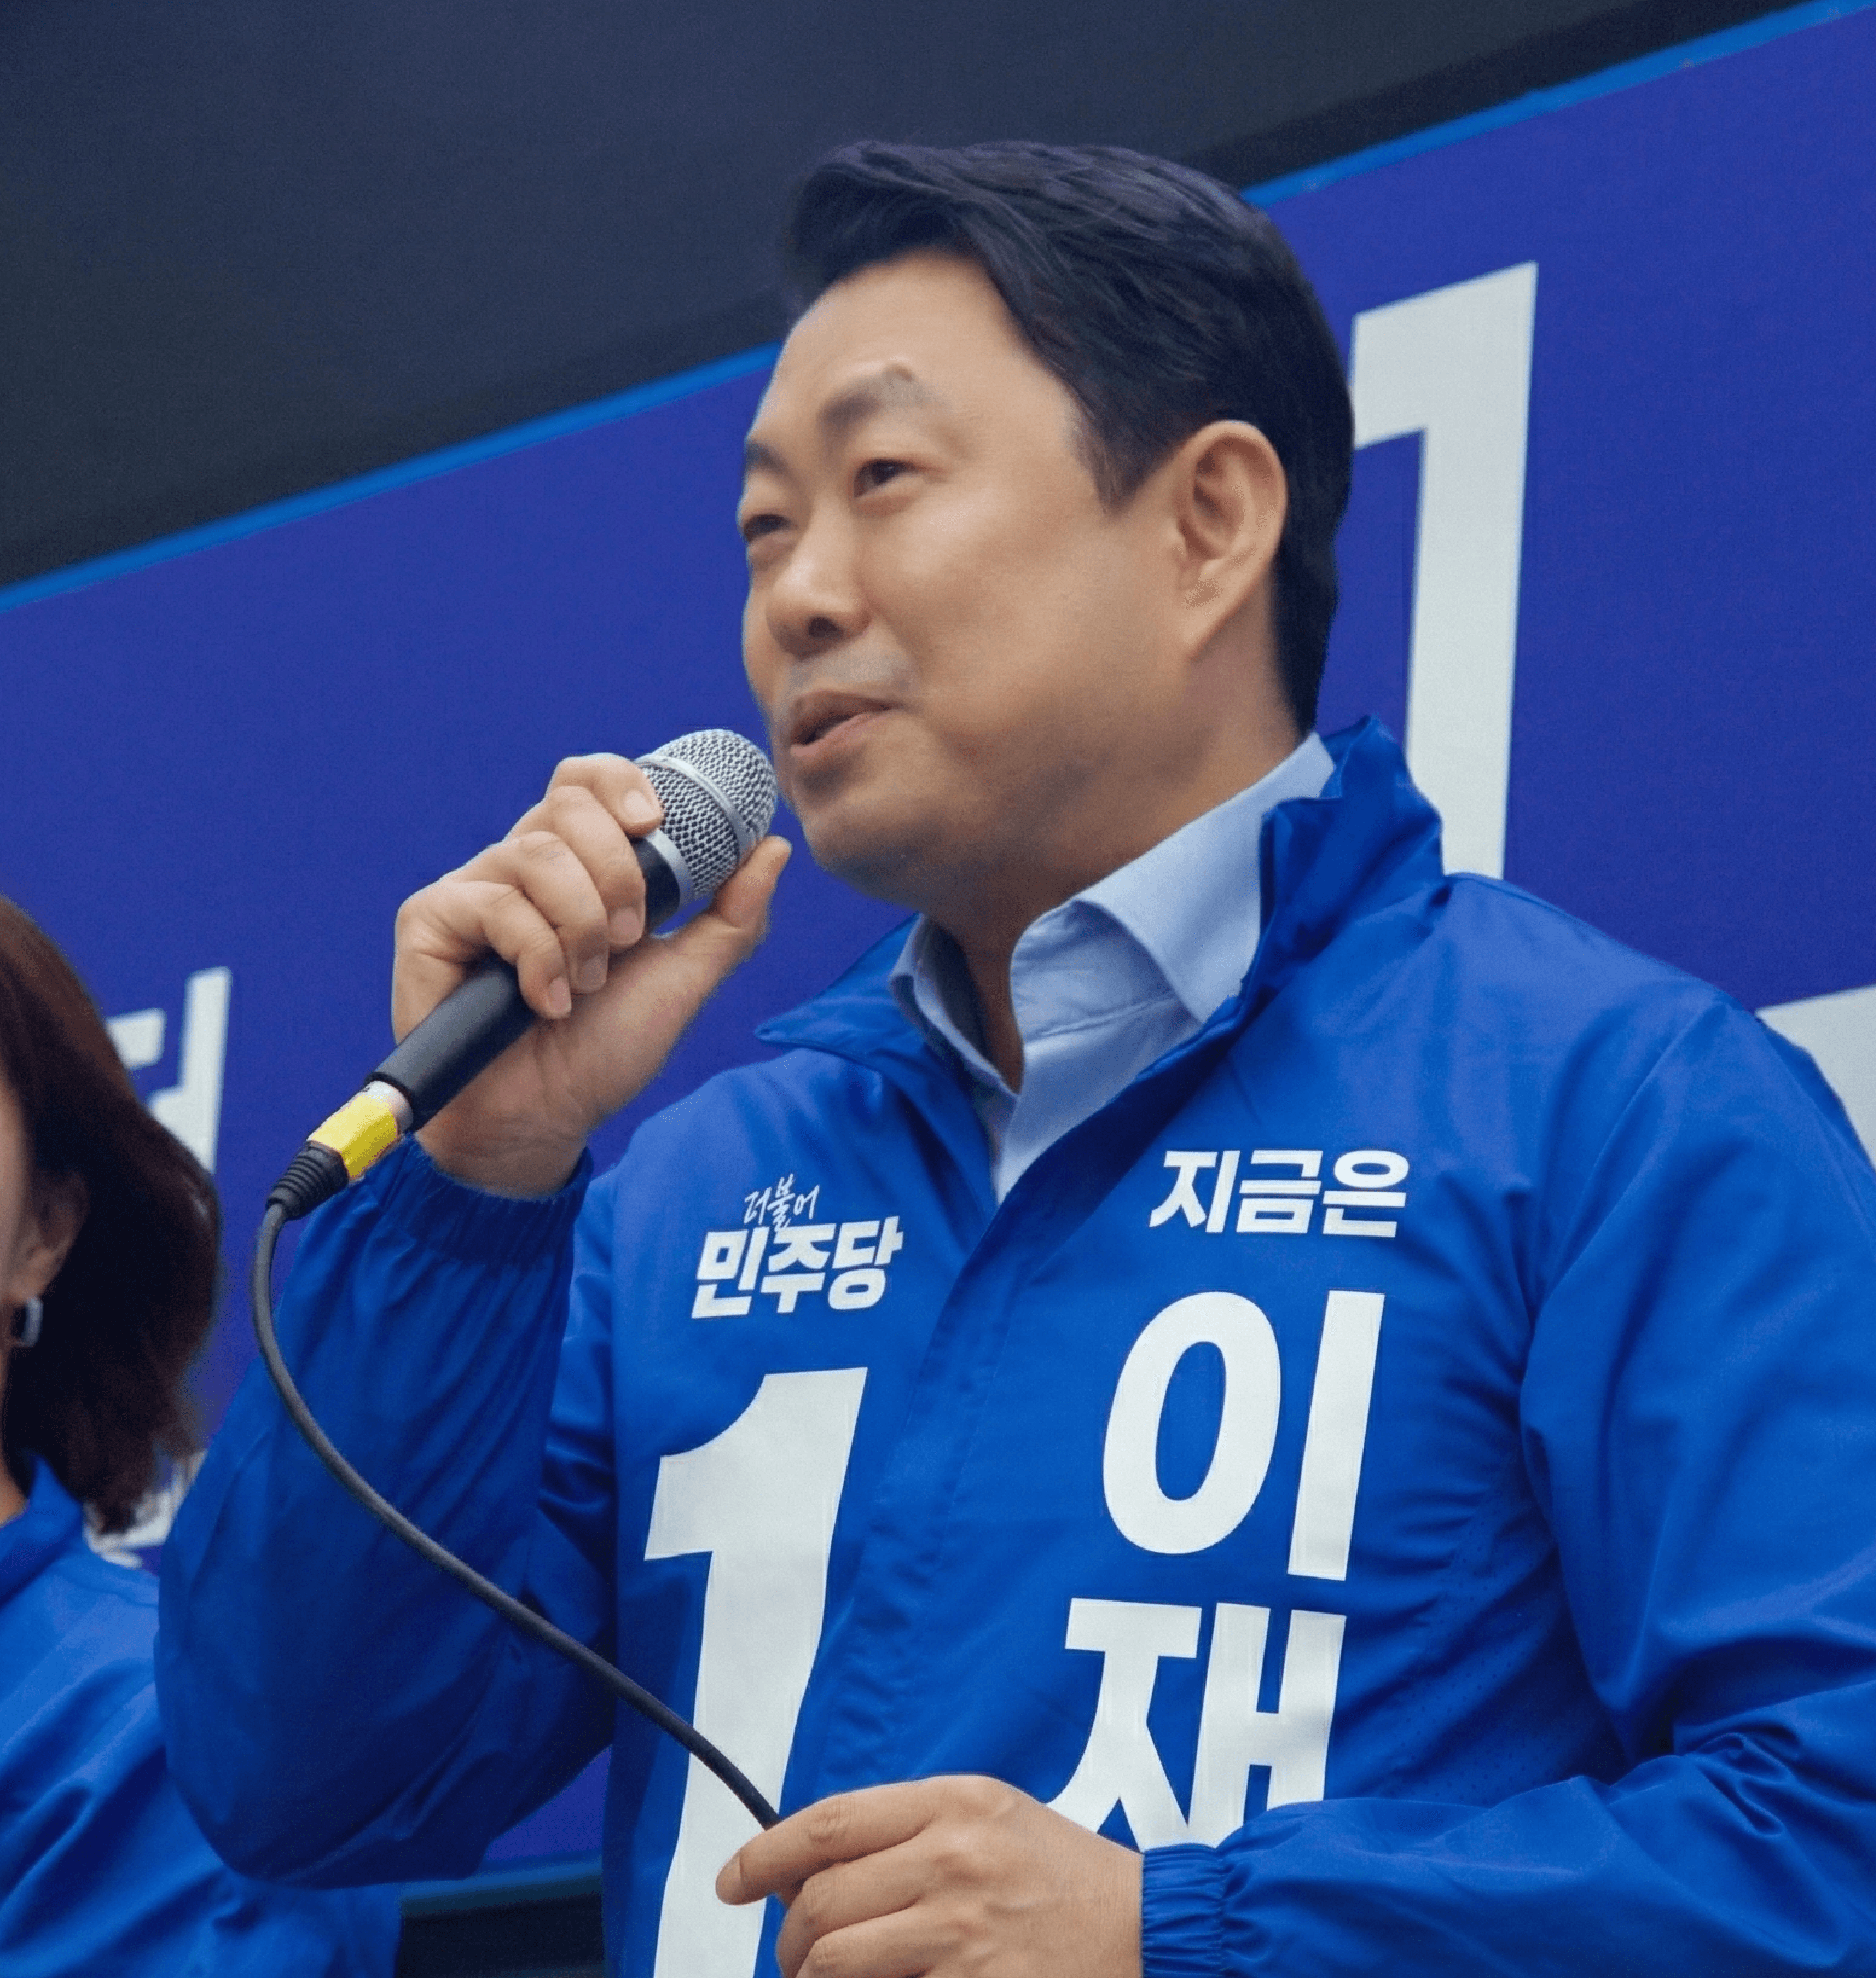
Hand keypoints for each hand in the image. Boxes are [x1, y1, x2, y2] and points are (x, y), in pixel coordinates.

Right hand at [395, 752, 789, 1194]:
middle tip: (630, 938)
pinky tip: (545, 1002)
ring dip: (581, 927)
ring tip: (585, 985)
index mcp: (578, 864)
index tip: (656, 826)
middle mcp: (522, 864)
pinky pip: (495, 904)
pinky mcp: (430, 920)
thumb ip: (731, 917)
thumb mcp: (684, 980)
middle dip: (617, 872)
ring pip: (538, 854)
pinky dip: (537, 958)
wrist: (546, 1118)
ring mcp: (474, 889)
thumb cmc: (605, 1050)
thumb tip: (772, 846)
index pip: (589, 781)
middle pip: (568, 803)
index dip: (622, 784)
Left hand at [717, 1776, 1141, 1977]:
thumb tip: (818, 1870)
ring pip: (838, 1959)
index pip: (829, 1823)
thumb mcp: (993, 1818)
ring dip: (813, 1976)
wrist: (1151, 1931)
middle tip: (796, 1953)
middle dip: (790, 1936)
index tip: (731, 1882)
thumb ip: (913, 1831)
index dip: (763, 1855)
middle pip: (823, 1899)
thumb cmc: (1065, 1876)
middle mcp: (954, 1859)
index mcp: (955, 1803)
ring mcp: (964, 1931)